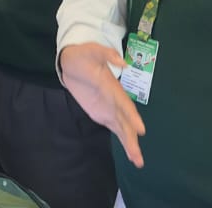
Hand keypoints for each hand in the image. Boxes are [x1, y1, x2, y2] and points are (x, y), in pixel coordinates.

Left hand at [60, 43, 145, 167]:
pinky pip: (114, 128)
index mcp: (113, 87)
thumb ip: (106, 54)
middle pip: (125, 122)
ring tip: (138, 161)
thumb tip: (122, 61)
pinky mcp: (101, 113)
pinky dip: (122, 140)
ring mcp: (109, 108)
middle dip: (132, 138)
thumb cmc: (83, 55)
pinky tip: (130, 153)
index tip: (140, 129)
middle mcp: (114, 100)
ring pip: (122, 128)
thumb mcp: (93, 50)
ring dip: (130, 144)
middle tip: (138, 156)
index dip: (132, 116)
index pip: (124, 103)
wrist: (71, 61)